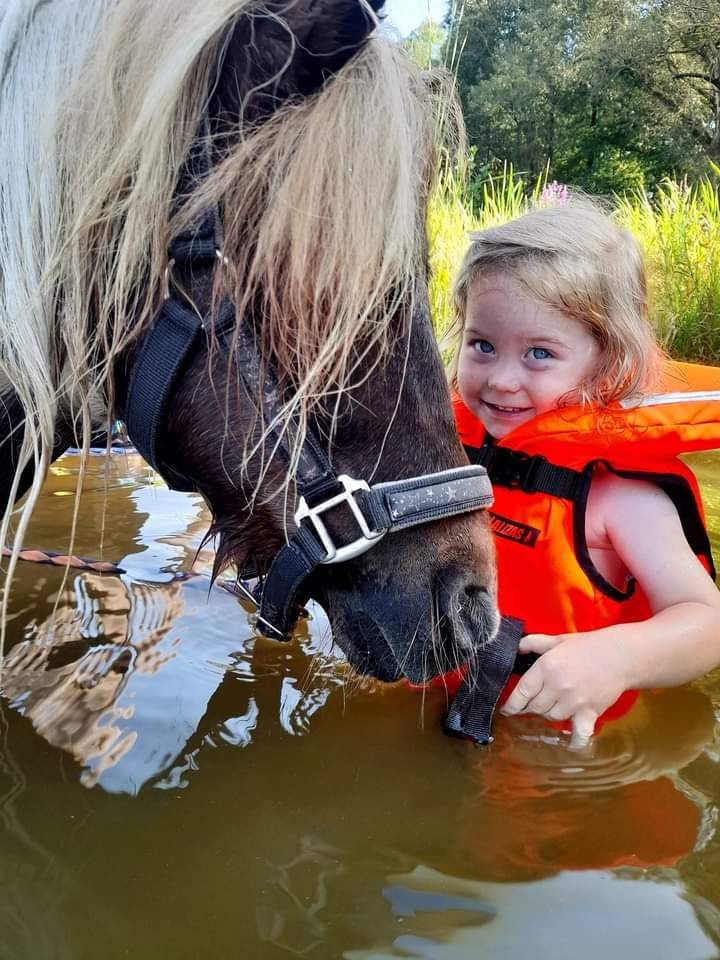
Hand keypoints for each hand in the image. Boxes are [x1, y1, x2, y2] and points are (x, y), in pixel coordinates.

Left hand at [500, 631, 629, 746]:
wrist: (620, 655)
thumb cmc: (587, 646)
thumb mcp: (557, 640)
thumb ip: (533, 643)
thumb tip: (516, 647)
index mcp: (546, 667)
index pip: (522, 692)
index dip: (511, 705)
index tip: (506, 710)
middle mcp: (557, 686)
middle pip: (535, 708)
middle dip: (530, 708)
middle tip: (532, 705)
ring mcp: (574, 702)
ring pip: (552, 718)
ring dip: (549, 714)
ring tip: (553, 706)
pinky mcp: (590, 713)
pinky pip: (579, 734)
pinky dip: (574, 741)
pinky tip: (570, 744)